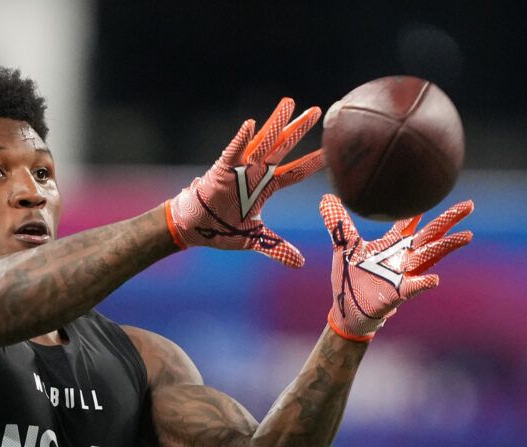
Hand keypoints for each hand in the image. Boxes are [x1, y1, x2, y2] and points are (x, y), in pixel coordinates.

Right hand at [166, 97, 324, 268]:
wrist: (194, 229)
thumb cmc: (221, 229)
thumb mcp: (254, 240)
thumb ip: (277, 248)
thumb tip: (299, 263)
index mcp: (265, 187)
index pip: (295, 173)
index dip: (313, 163)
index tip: (332, 152)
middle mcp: (256, 173)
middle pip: (283, 148)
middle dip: (299, 129)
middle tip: (317, 111)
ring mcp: (239, 169)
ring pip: (261, 143)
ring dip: (275, 124)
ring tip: (289, 104)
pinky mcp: (220, 170)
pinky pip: (232, 152)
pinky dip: (240, 139)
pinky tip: (250, 125)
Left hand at [322, 194, 474, 339]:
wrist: (345, 310)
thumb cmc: (350, 280)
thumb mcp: (344, 248)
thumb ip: (338, 224)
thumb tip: (326, 198)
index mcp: (391, 245)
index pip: (408, 222)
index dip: (418, 208)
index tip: (429, 190)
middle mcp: (402, 257)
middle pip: (430, 234)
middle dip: (449, 220)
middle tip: (469, 205)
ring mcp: (403, 275)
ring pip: (431, 257)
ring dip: (448, 246)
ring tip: (467, 235)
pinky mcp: (398, 293)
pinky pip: (414, 287)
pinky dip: (424, 283)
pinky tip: (436, 280)